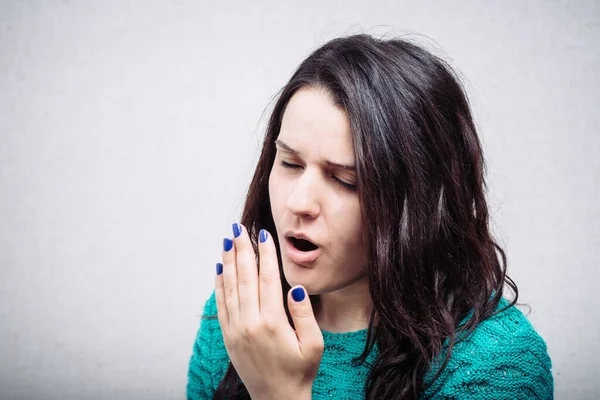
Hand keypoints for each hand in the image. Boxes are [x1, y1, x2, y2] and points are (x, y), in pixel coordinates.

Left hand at [215, 223, 323, 399]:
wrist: (276, 399)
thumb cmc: (300, 371)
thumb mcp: (313, 345)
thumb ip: (304, 315)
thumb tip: (296, 287)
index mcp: (272, 322)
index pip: (268, 278)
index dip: (265, 254)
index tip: (262, 234)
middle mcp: (250, 322)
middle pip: (245, 277)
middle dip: (241, 250)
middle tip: (238, 228)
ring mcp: (235, 329)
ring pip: (230, 287)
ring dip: (228, 262)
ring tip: (227, 241)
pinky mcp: (228, 336)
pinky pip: (221, 304)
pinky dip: (219, 284)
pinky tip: (219, 268)